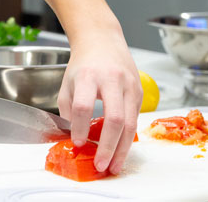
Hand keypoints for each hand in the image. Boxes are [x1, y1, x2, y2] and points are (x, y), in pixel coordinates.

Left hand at [56, 26, 141, 174]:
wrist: (102, 41)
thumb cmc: (83, 65)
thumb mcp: (67, 83)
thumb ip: (68, 110)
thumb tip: (73, 139)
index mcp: (88, 76)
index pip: (83, 106)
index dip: (80, 127)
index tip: (78, 142)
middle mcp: (111, 80)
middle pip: (114, 118)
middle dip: (108, 146)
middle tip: (101, 165)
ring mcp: (129, 86)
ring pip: (130, 123)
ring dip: (122, 149)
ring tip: (114, 166)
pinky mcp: (140, 92)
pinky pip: (135, 119)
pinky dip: (128, 138)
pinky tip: (121, 150)